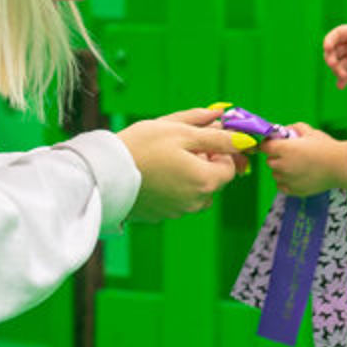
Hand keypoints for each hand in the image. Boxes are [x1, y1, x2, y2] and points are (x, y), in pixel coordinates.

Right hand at [116, 109, 245, 221]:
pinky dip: (171, 186)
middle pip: (212, 180)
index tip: (203, 138)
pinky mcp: (160, 215)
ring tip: (164, 159)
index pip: (230, 166)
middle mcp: (196, 201)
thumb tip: (242, 135)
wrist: (104, 173)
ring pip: (194, 190)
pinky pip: (176, 199)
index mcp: (205, 180)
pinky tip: (153, 172)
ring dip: (188, 174)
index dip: (220, 149)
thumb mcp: (181, 132)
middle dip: (203, 161)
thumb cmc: (142, 147)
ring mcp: (177, 211)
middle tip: (180, 145)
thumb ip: (215, 134)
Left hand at [259, 124, 346, 196]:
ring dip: (280, 170)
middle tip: (288, 154)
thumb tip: (286, 130)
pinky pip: (281, 186)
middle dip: (276, 157)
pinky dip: (285, 182)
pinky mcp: (294, 190)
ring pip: (275, 175)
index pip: (265, 147)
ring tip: (295, 166)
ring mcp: (288, 179)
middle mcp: (283, 165)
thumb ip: (295, 128)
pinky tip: (295, 176)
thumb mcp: (311, 132)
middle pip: (269, 161)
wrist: (340, 166)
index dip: (268, 144)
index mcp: (285, 149)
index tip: (272, 144)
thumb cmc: (326, 147)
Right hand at [323, 22, 346, 88]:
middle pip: (332, 52)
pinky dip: (341, 82)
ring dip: (337, 71)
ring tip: (346, 76)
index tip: (327, 47)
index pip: (336, 35)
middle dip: (330, 58)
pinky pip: (345, 77)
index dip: (329, 40)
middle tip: (334, 64)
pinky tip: (341, 86)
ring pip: (337, 66)